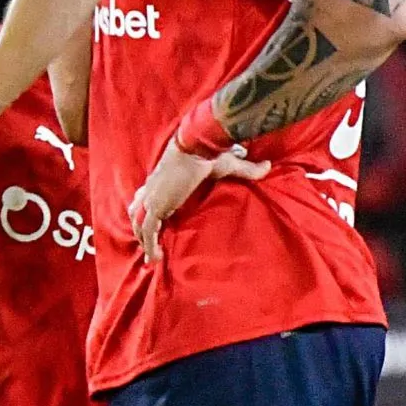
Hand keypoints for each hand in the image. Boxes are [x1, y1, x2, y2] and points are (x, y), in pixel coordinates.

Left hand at [126, 139, 267, 263]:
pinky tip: (155, 259)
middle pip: (138, 209)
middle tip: (147, 243)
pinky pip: (149, 230)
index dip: (147, 207)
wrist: (199, 146)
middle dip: (140, 227)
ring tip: (153, 257)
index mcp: (164, 178)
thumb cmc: (210, 151)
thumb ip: (246, 168)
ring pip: (140, 223)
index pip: (148, 194)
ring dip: (144, 240)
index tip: (151, 218)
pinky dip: (150, 245)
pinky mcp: (158, 205)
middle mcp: (154, 188)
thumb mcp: (228, 163)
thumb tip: (267, 166)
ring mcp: (153, 197)